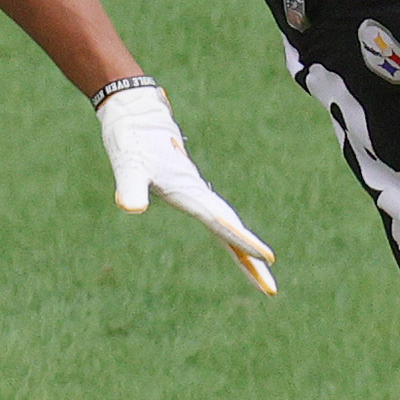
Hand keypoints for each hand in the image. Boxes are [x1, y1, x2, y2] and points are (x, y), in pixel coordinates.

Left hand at [96, 83, 275, 292]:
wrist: (135, 109)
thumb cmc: (131, 137)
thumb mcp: (129, 165)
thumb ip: (131, 185)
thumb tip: (130, 207)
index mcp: (190, 192)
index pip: (221, 223)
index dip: (244, 242)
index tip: (268, 259)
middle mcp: (197, 192)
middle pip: (231, 230)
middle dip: (251, 259)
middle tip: (271, 290)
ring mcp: (195, 190)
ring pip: (226, 223)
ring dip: (242, 249)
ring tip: (261, 270)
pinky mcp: (187, 186)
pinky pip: (215, 216)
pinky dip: (228, 233)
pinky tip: (230, 238)